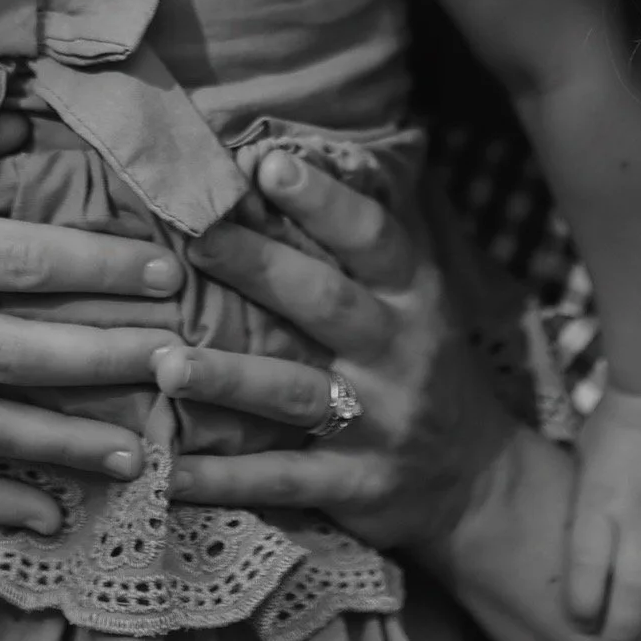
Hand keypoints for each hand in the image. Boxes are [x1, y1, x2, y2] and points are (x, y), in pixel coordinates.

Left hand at [156, 151, 521, 548]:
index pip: (370, 237)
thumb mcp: (414, 298)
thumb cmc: (421, 362)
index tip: (268, 163)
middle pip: (325, 302)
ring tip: (164, 364)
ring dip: (228, 378)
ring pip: (295, 393)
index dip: (323, 200)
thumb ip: (357, 244)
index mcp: (411, 295)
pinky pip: (282, 480)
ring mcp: (378, 422)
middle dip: (259, 269)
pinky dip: (224, 479)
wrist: (475, 482)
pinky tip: (169, 471)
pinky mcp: (355, 485)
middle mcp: (397, 351)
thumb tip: (280, 155)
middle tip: (195, 240)